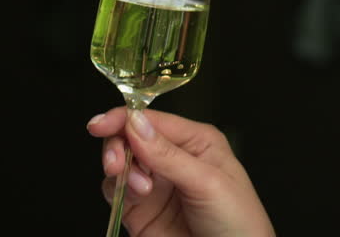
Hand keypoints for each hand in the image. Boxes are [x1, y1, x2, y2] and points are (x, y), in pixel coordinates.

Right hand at [87, 107, 274, 236]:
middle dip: (118, 146)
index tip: (101, 124)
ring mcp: (156, 184)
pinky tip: (137, 196)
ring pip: (121, 165)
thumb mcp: (208, 182)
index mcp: (197, 141)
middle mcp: (174, 158)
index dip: (124, 118)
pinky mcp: (141, 210)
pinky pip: (116, 192)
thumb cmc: (238, 220)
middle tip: (116, 163)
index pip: (154, 121)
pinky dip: (117, 191)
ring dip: (121, 172)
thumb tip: (135, 123)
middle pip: (131, 139)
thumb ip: (168, 155)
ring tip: (141, 189)